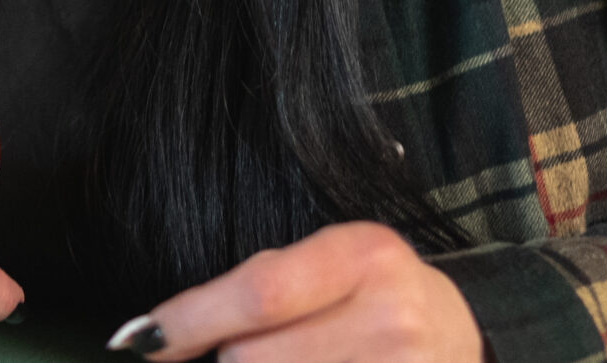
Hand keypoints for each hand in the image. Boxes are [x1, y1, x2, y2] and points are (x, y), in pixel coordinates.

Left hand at [107, 223, 478, 362]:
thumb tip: (160, 334)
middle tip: (245, 353)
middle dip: (230, 360)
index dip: (189, 320)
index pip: (258, 292)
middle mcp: (391, 317)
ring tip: (300, 359)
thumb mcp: (335, 264)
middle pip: (252, 359)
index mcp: (364, 255)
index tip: (138, 341)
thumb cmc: (377, 296)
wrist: (467, 338)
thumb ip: (263, 286)